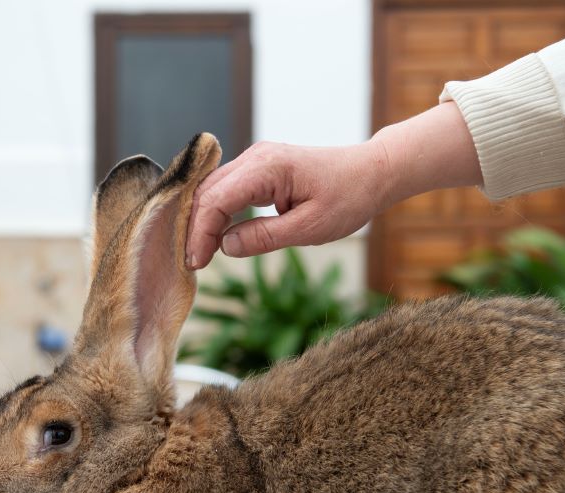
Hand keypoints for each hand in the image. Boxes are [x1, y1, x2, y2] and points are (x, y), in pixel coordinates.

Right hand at [186, 140, 390, 268]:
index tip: (196, 263)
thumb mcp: (309, 228)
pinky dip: (218, 212)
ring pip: (213, 189)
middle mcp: (257, 156)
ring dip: (204, 221)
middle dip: (195, 228)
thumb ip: (265, 237)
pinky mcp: (261, 167)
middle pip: (207, 191)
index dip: (200, 233)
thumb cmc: (348, 198)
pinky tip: (217, 236)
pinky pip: (228, 188)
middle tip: (193, 264)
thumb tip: (226, 246)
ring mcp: (257, 159)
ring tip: (202, 254)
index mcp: (267, 168)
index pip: (216, 199)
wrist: (371, 173)